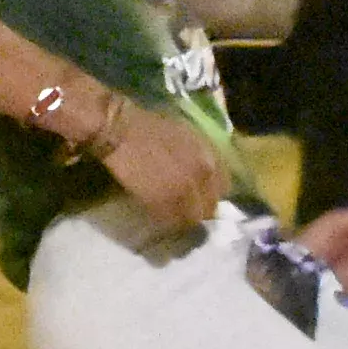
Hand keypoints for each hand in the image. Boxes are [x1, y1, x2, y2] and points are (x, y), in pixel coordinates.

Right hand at [94, 94, 230, 225]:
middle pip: (210, 207)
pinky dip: (168, 222)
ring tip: (172, 216)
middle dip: (200, 210)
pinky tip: (160, 216)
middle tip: (186, 209)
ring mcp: (184, 191)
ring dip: (184, 219)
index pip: (225, 188)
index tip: (202, 197)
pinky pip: (172, 222)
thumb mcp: (187, 134)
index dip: (212, 194)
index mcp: (211, 157)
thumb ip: (202, 155)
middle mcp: (203, 175)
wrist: (123, 130)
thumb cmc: (150, 126)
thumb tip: (206, 173)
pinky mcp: (163, 202)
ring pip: (193, 219)